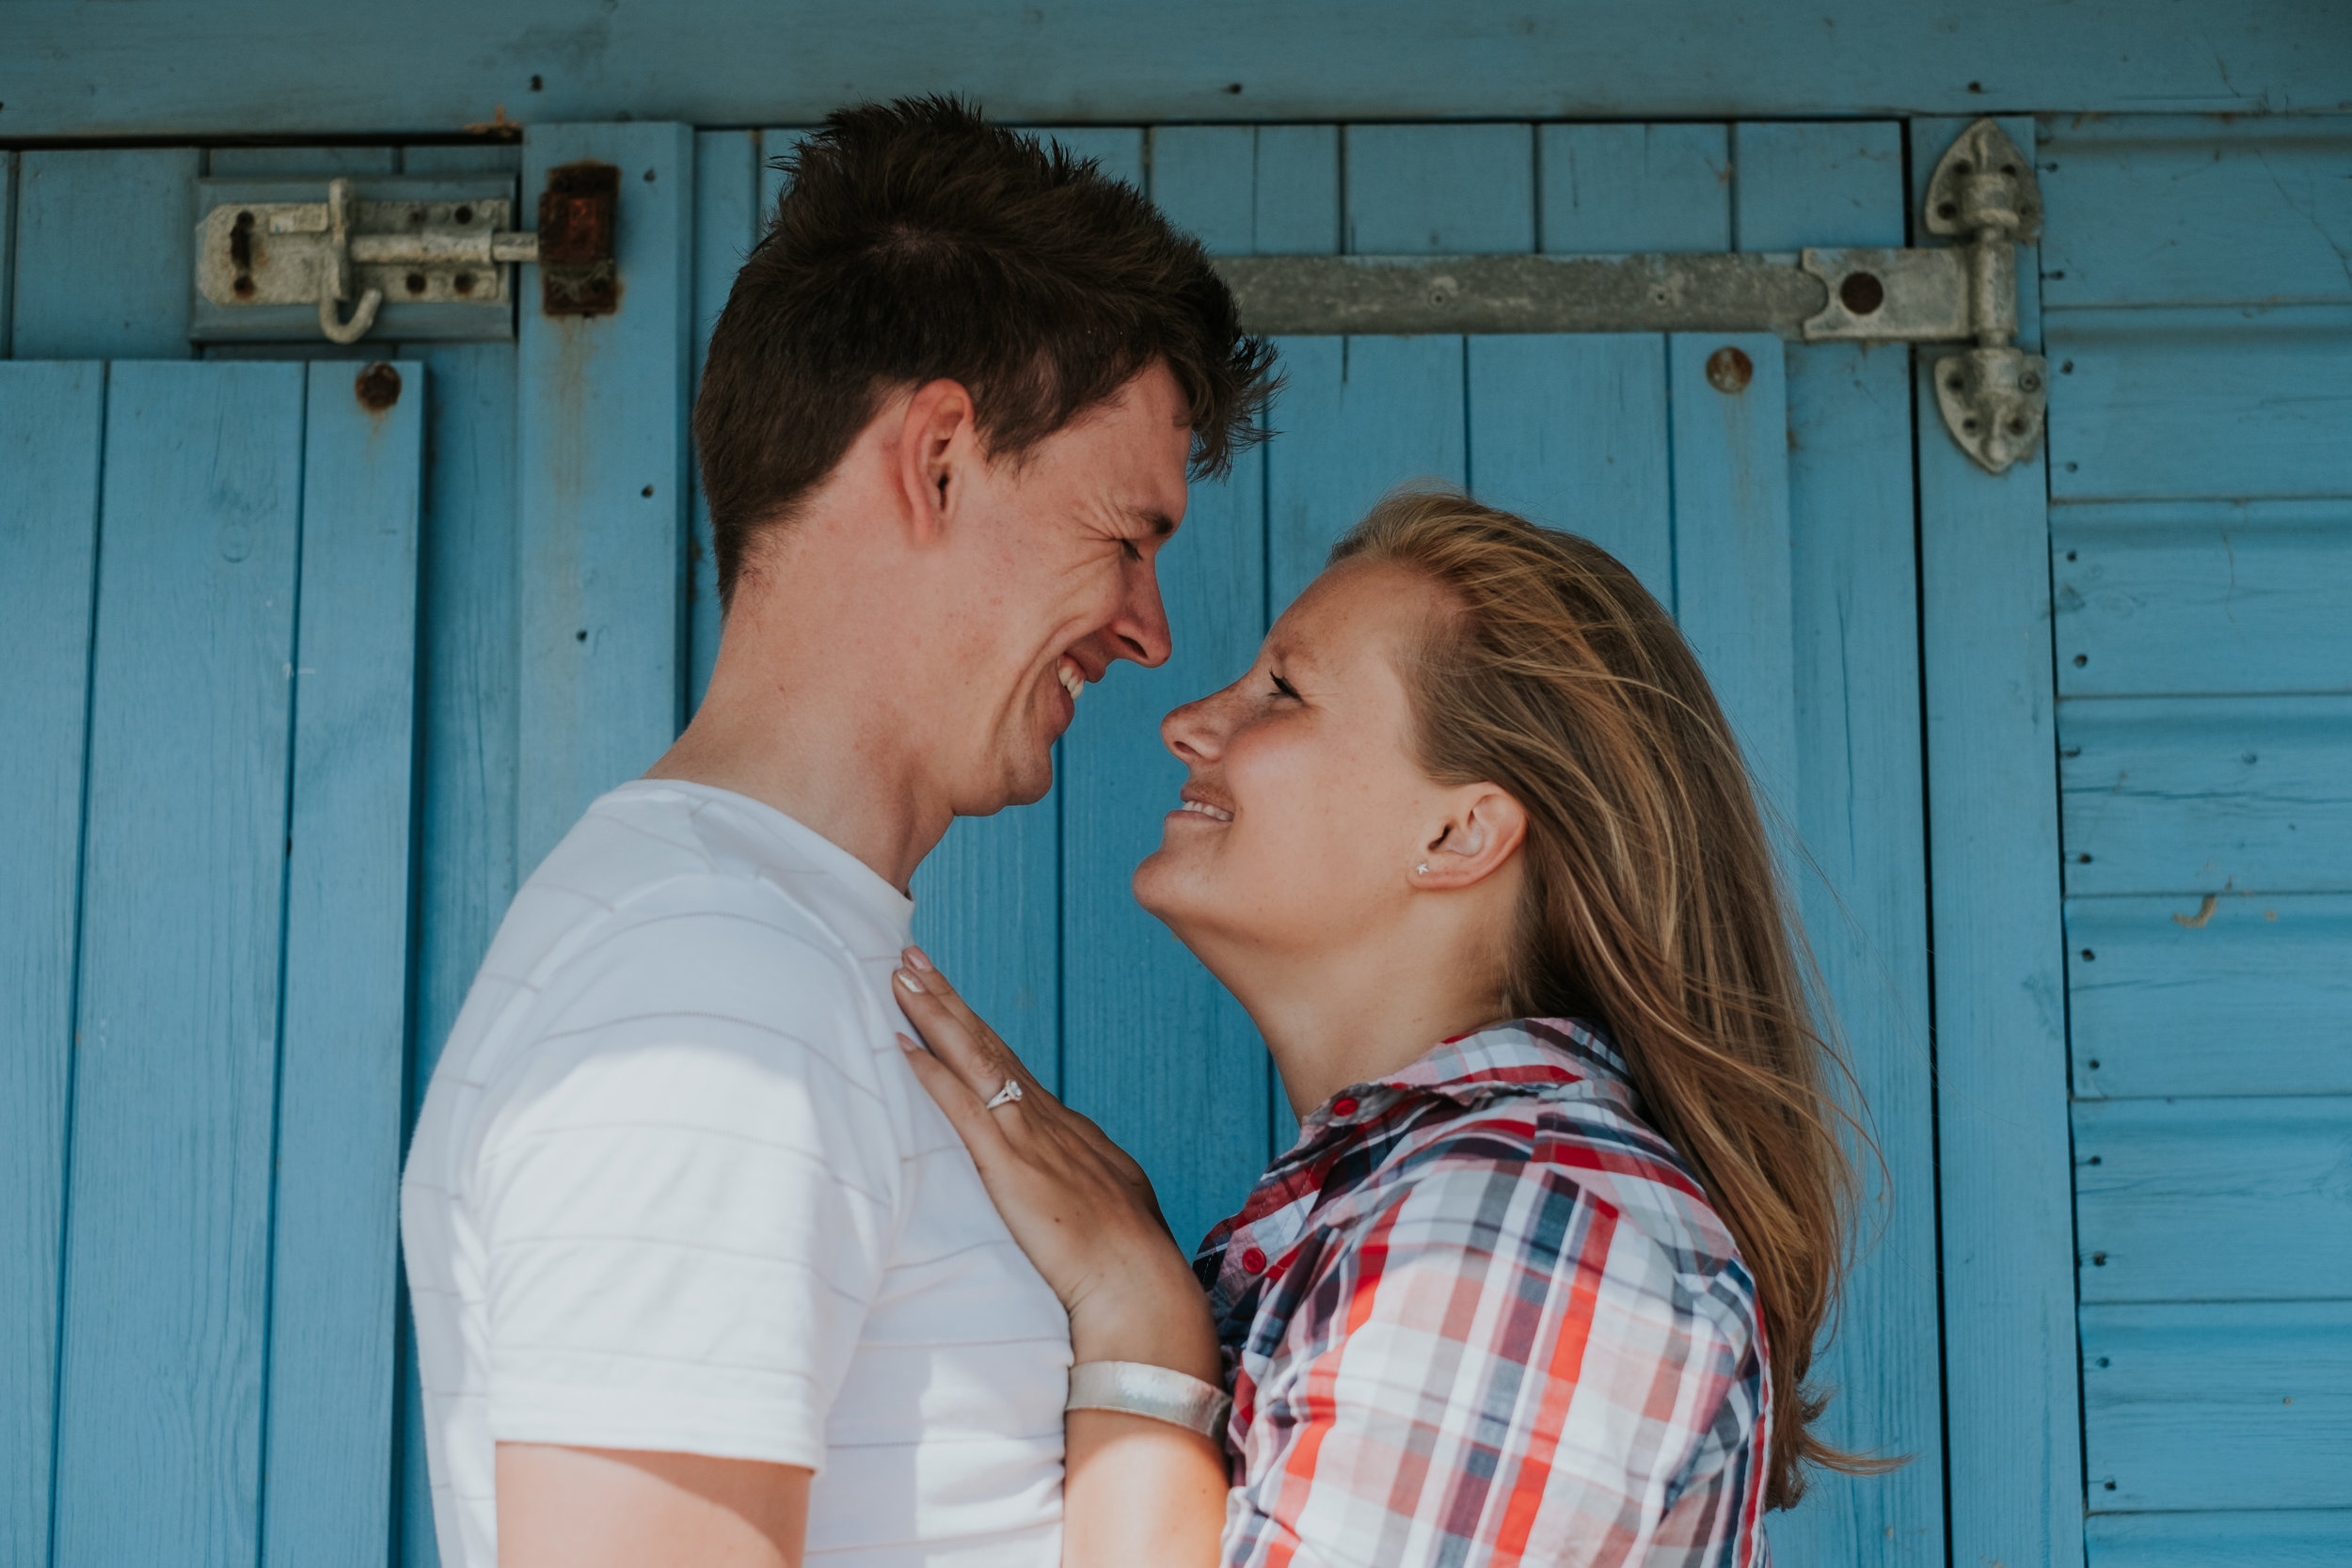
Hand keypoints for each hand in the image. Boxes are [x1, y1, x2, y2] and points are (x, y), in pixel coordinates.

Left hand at [893, 949, 1217, 1380]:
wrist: (1138, 1281)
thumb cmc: (1128, 1257)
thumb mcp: (1110, 1200)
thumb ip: (1086, 1177)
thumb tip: (1076, 1174)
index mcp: (1065, 1128)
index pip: (1009, 1066)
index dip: (975, 1027)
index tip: (947, 993)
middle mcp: (1045, 1118)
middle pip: (987, 1044)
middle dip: (948, 998)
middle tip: (913, 956)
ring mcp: (1027, 1136)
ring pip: (974, 1058)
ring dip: (935, 1014)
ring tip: (902, 976)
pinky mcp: (1009, 1165)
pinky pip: (962, 1107)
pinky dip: (931, 1072)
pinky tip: (904, 1044)